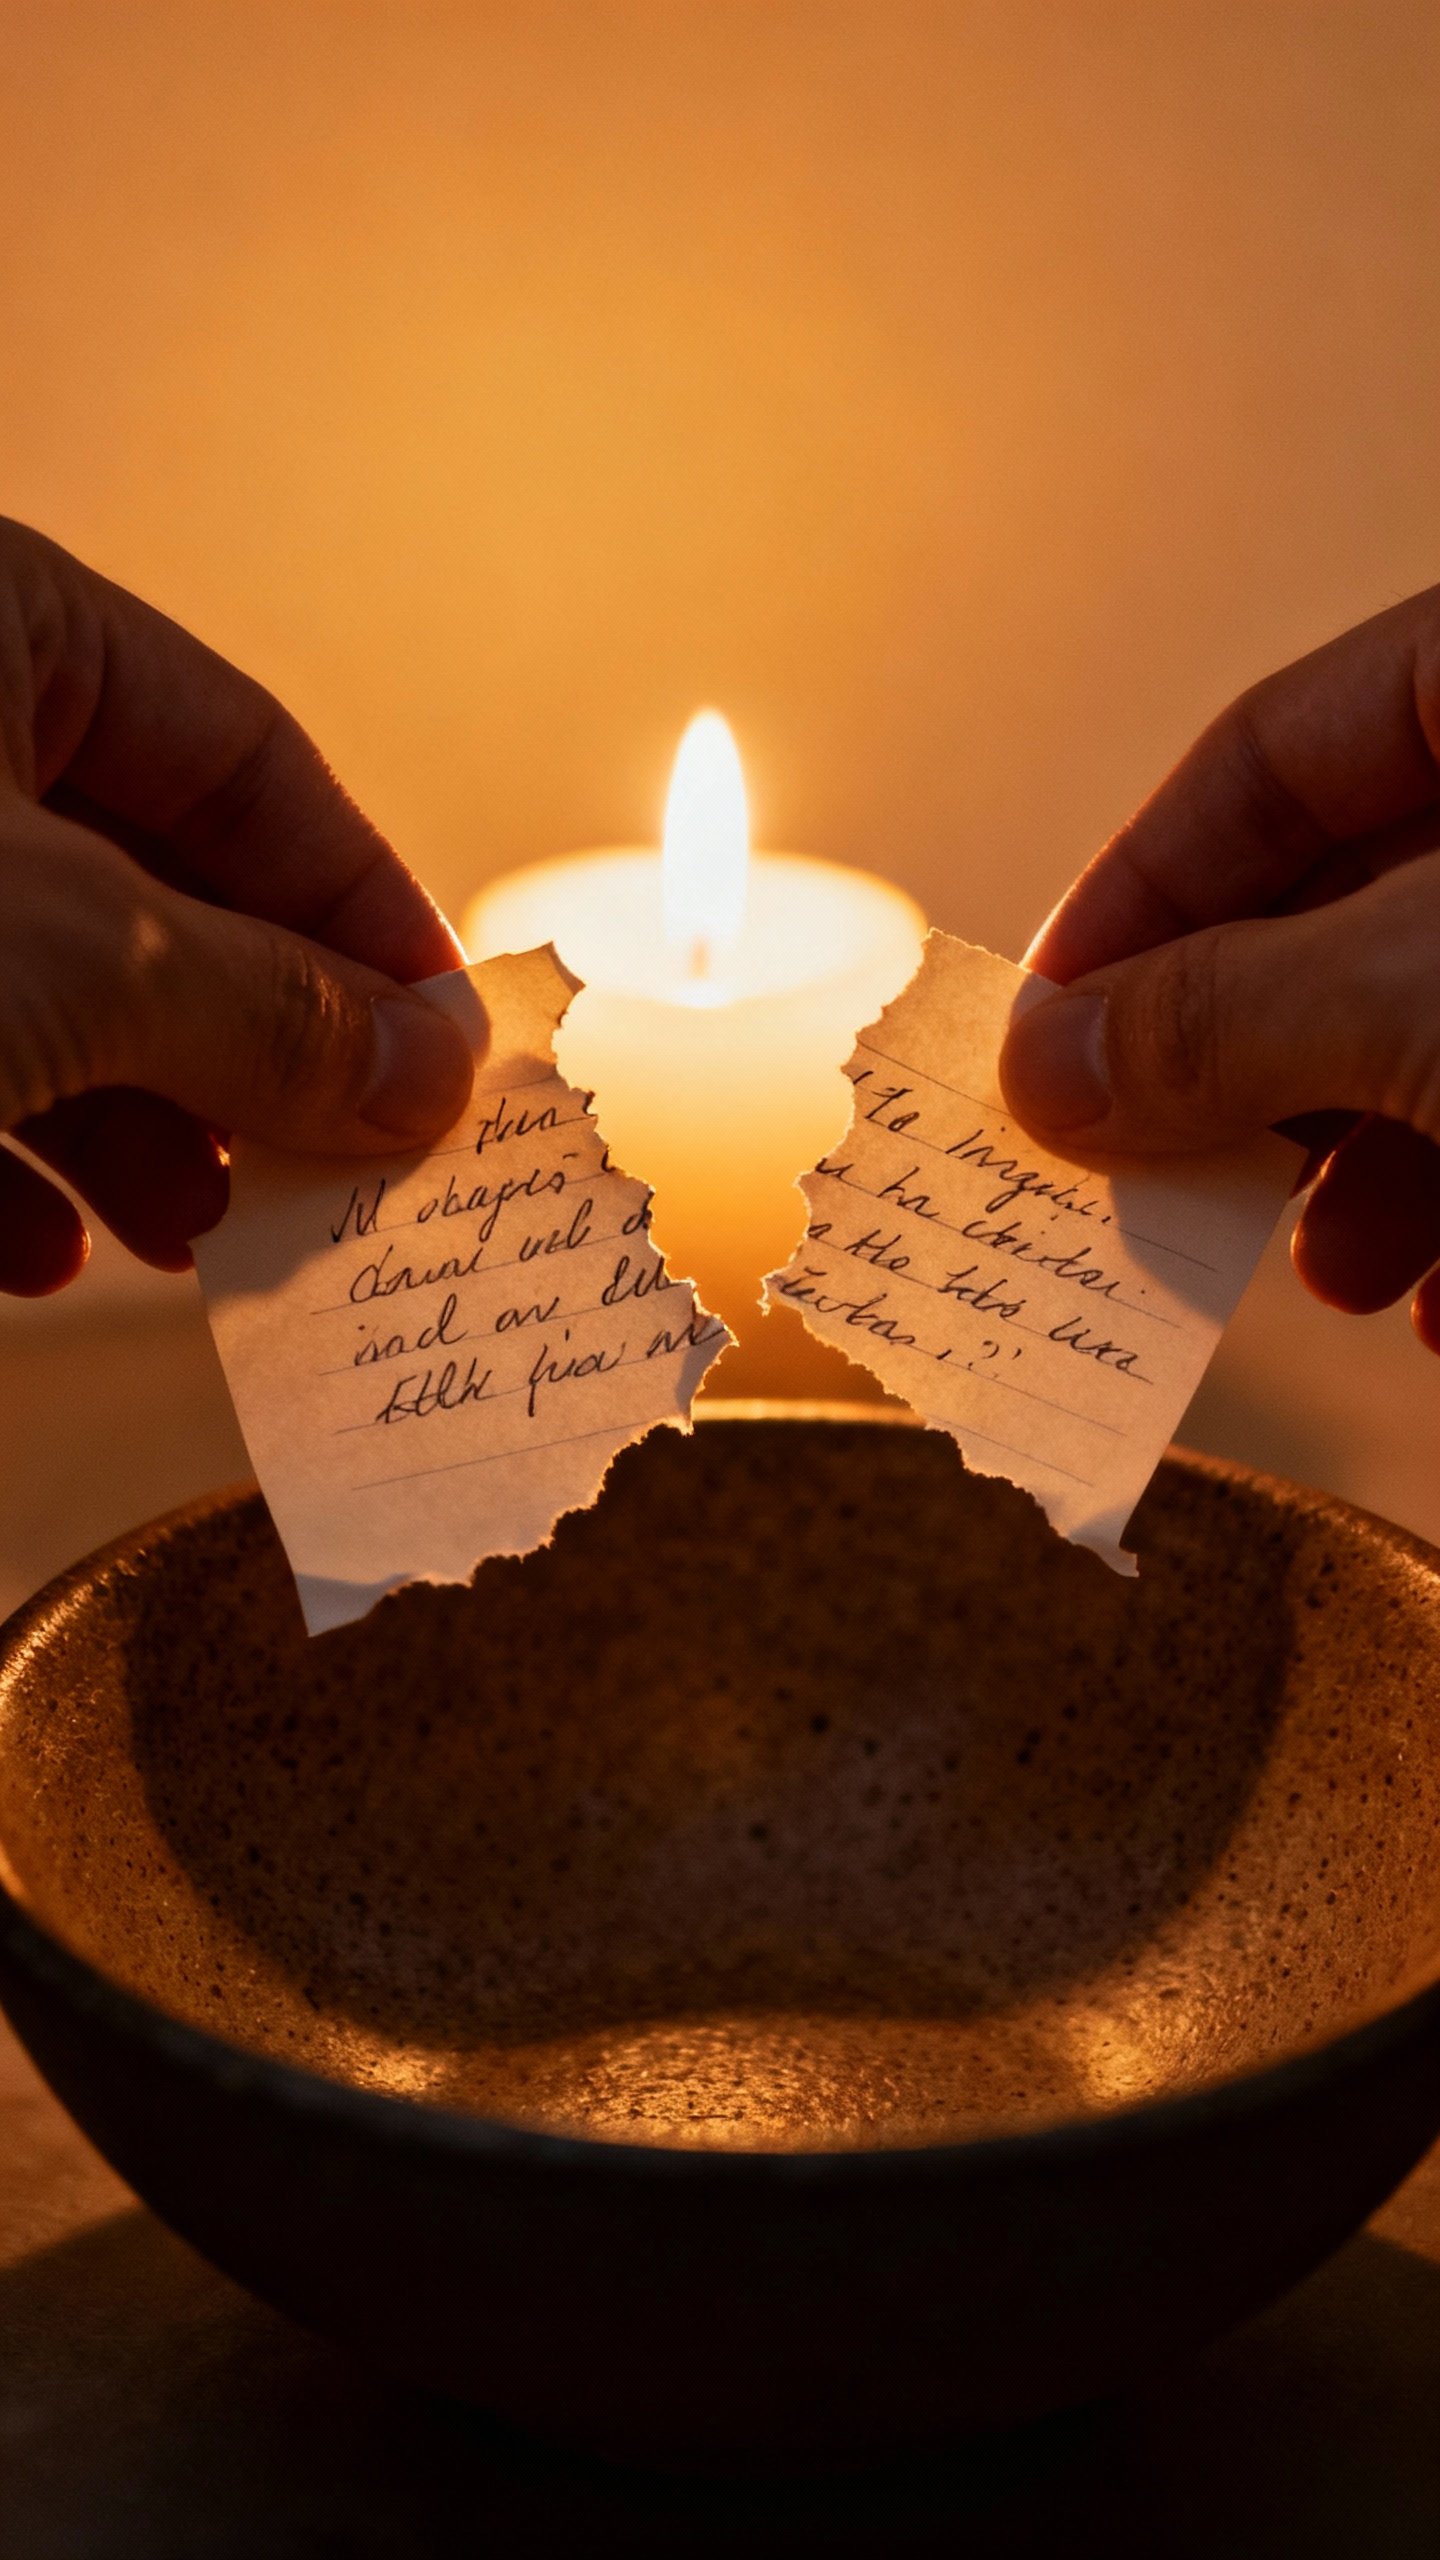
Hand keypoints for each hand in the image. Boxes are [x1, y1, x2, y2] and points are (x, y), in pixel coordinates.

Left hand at [0, 520, 474, 1294]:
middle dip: (244, 1055)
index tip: (445, 1050)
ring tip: (195, 1235)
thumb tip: (435, 1068)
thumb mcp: (74, 960)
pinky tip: (40, 1252)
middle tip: (332, 1169)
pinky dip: (1, 1164)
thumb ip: (271, 1012)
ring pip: (43, 992)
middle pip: (154, 894)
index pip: (248, 760)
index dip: (366, 911)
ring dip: (134, 1135)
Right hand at [999, 588, 1439, 1352]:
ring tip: (1326, 1273)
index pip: (1272, 750)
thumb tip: (1044, 1064)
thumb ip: (1224, 1018)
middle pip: (1349, 904)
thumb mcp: (1423, 992)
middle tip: (1151, 1175)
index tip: (1044, 1041)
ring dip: (1364, 1168)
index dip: (1136, 897)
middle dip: (1250, 1068)